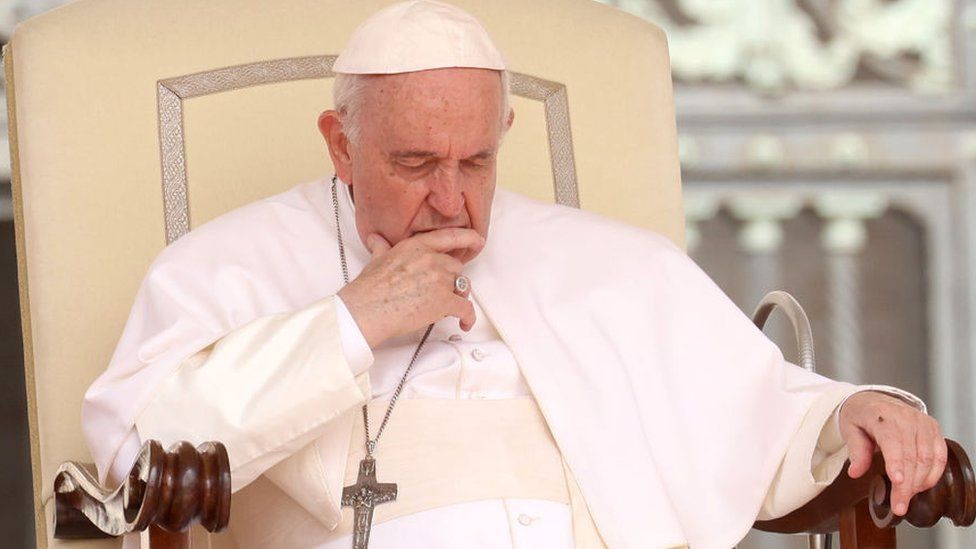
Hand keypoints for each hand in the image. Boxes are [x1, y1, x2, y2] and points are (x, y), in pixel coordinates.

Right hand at [338, 228, 482, 347]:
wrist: (366, 310)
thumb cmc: (369, 289)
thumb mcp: (376, 260)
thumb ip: (382, 248)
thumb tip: (376, 239)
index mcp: (417, 246)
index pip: (450, 237)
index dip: (468, 238)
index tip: (478, 240)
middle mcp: (432, 259)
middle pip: (456, 267)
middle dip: (451, 279)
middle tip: (442, 291)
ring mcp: (440, 279)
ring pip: (461, 287)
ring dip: (457, 296)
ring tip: (447, 307)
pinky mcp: (444, 301)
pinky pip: (466, 308)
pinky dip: (468, 317)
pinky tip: (464, 323)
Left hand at [839, 391, 947, 515]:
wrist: (873, 399)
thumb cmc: (860, 415)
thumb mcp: (849, 429)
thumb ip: (855, 451)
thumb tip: (856, 472)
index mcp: (882, 416)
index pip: (893, 442)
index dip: (897, 464)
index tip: (898, 482)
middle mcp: (906, 417)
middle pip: (912, 456)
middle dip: (907, 485)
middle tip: (899, 506)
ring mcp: (922, 423)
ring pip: (928, 458)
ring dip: (919, 483)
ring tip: (906, 498)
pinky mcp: (932, 429)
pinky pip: (939, 455)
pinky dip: (933, 473)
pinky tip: (922, 485)